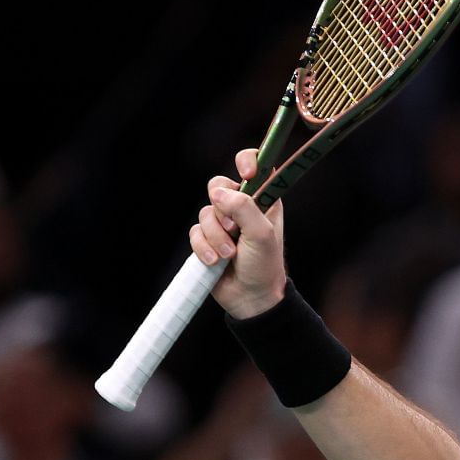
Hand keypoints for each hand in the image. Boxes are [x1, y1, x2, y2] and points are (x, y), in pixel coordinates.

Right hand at [191, 148, 286, 318]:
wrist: (250, 297)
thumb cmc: (265, 265)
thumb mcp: (262, 235)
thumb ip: (244, 208)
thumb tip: (219, 193)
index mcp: (264, 200)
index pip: (256, 165)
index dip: (247, 162)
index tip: (246, 175)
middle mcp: (242, 206)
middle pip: (218, 185)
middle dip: (222, 208)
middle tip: (233, 227)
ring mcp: (222, 222)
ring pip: (205, 212)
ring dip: (216, 236)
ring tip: (230, 255)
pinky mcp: (206, 238)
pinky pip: (194, 232)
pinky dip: (204, 248)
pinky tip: (216, 262)